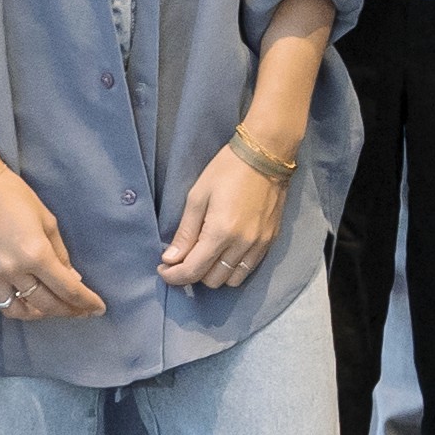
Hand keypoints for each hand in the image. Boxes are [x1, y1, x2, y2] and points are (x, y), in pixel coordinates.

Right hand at [0, 155, 105, 325]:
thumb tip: (72, 279)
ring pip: (18, 311)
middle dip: (67, 311)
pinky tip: (23, 302)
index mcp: (35, 254)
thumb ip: (60, 254)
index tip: (98, 309)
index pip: (66, 289)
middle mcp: (12, 270)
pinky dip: (12, 307)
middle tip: (80, 311)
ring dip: (39, 314)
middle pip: (45, 305)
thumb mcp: (48, 221)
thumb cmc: (15, 197)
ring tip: (52, 308)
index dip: (85, 302)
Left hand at [156, 132, 302, 292]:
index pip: (193, 271)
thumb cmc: (227, 170)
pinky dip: (233, 268)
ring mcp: (260, 244)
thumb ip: (185, 232)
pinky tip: (225, 253)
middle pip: (212, 280)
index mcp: (220, 232)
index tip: (163, 269)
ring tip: (205, 257)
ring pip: (232, 280)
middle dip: (193, 273)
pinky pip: (249, 268)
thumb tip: (171, 259)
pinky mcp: (271, 240)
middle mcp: (242, 244)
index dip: (173, 276)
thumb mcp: (197, 196)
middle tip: (183, 259)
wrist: (267, 154)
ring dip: (214, 273)